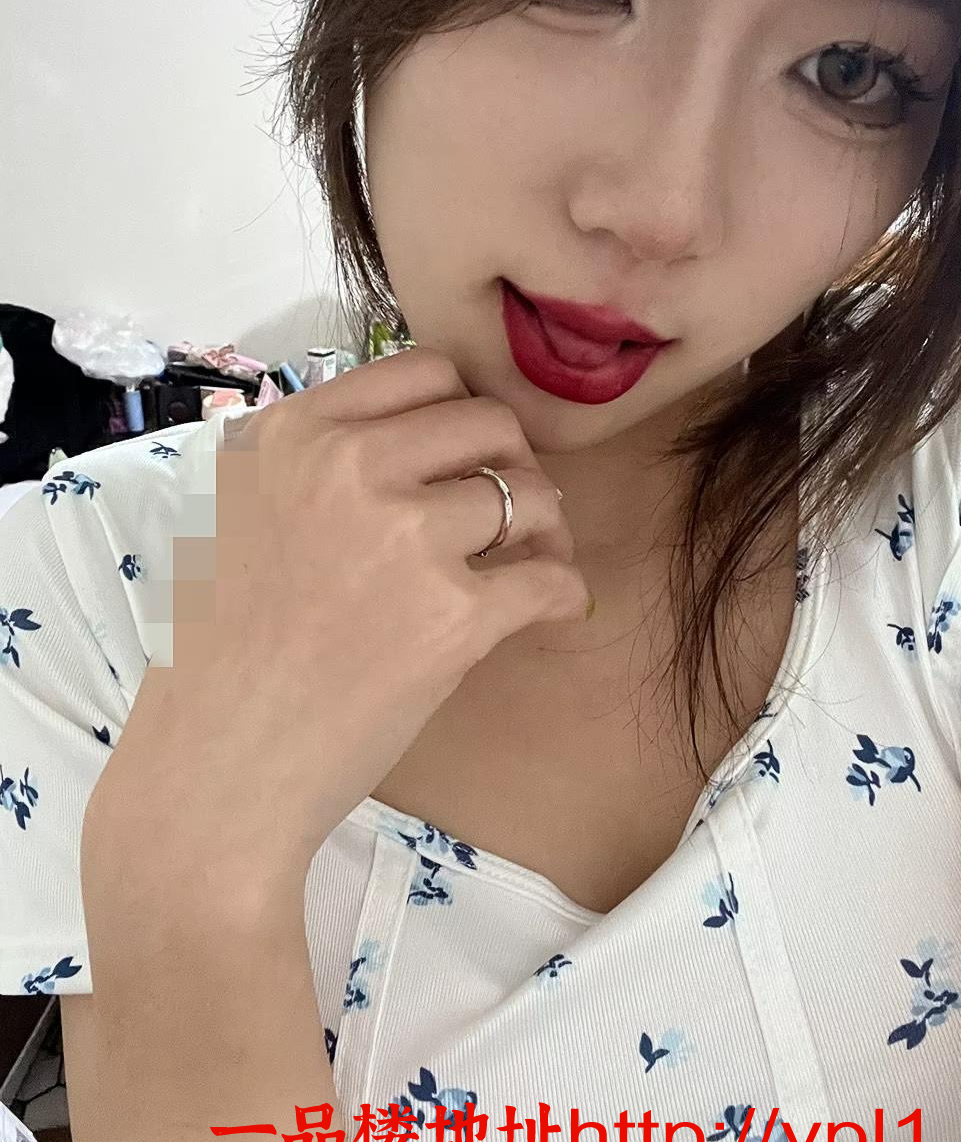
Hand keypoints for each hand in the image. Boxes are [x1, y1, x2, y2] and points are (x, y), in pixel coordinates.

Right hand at [86, 348, 588, 878]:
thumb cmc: (219, 656)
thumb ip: (313, 464)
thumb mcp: (237, 518)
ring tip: (534, 563)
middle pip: (489, 422)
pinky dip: (564, 595)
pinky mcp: (451, 616)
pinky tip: (549, 610)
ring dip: (547, 529)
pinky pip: (553, 579)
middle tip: (513, 511)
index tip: (470, 453)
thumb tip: (417, 438)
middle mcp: (347, 466)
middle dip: (514, 463)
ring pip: (531, 494)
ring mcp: (402, 537)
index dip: (463, 412)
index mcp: (292, 435)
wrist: (215, 769)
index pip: (425, 372)